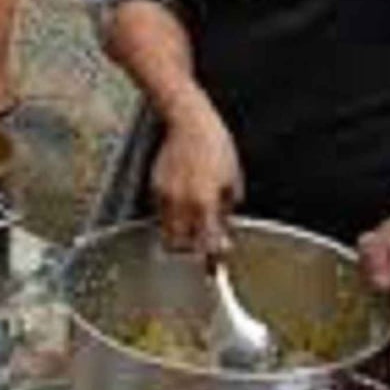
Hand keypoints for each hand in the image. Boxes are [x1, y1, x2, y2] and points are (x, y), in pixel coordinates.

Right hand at [150, 101, 242, 254]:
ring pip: (167, 230)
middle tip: (201, 250)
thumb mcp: (233, 178)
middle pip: (179, 244)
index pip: (206, 242)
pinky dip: (172, 216)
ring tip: (191, 230)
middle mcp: (182, 202)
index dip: (211, 258)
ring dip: (179, 236)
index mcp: (205, 202)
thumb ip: (227, 207)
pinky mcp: (156, 186)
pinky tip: (183, 207)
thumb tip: (225, 226)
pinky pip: (162, 212)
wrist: (189, 121)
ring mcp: (165, 195)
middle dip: (190, 251)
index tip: (214, 268)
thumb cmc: (216, 146)